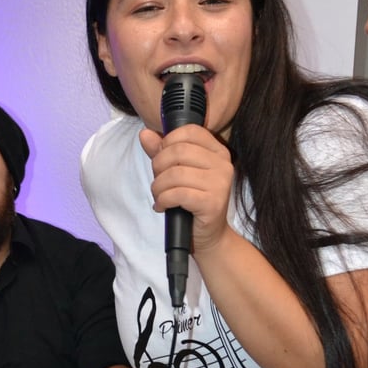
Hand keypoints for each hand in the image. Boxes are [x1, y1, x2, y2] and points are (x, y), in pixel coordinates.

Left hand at [140, 124, 234, 254]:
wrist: (208, 235)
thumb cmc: (191, 202)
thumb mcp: (176, 173)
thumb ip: (161, 152)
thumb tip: (145, 134)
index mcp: (217, 152)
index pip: (190, 131)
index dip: (167, 142)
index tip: (161, 159)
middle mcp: (223, 164)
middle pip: (178, 151)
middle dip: (158, 166)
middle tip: (158, 182)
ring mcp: (220, 183)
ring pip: (175, 173)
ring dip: (158, 187)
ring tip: (159, 196)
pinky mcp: (212, 202)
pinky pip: (178, 194)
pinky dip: (163, 200)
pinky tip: (162, 206)